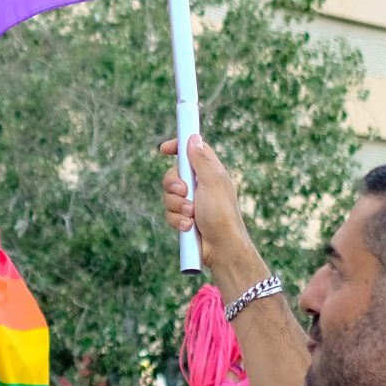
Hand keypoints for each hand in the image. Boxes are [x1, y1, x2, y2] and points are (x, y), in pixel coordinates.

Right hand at [159, 134, 269, 289]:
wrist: (221, 247)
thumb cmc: (221, 214)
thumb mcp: (212, 181)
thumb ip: (201, 160)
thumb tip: (193, 138)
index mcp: (210, 172)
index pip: (192, 151)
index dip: (178, 147)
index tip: (164, 149)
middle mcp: (200, 185)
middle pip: (173, 174)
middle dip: (173, 185)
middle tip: (184, 192)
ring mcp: (191, 202)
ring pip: (168, 196)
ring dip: (177, 206)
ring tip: (191, 215)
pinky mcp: (184, 218)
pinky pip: (169, 213)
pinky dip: (176, 219)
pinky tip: (188, 227)